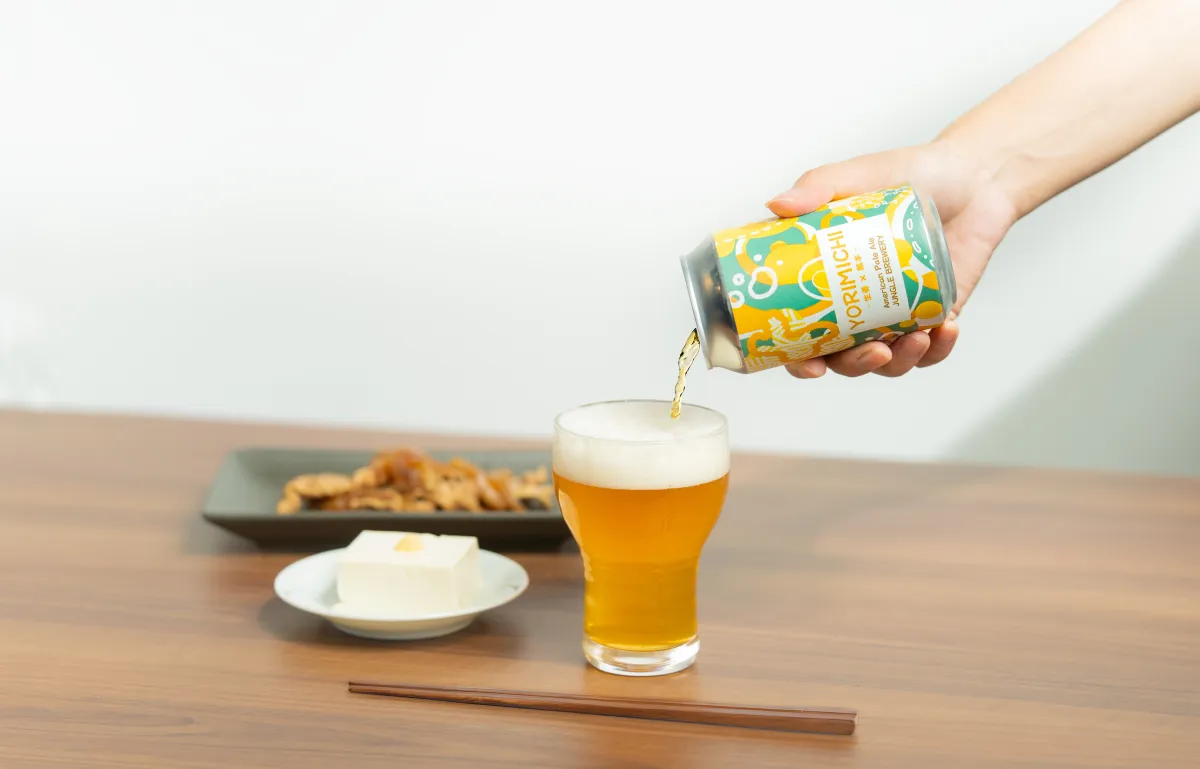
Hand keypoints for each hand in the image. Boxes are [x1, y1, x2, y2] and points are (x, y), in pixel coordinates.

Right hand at [767, 140, 1016, 378]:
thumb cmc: (910, 174)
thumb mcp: (858, 175)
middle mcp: (853, 304)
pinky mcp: (931, 318)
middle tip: (873, 352)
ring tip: (916, 338)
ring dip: (898, 362)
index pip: (797, 329)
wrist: (974, 177)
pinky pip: (930, 352)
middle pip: (840, 356)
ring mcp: (892, 314)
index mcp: (822, 279)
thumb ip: (817, 187)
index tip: (807, 365)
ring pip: (885, 361)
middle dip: (855, 365)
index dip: (795, 356)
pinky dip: (938, 350)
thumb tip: (777, 205)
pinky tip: (946, 329)